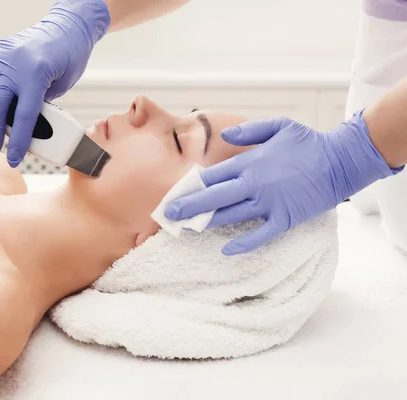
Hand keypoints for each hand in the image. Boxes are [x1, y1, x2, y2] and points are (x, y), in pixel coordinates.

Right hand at [0, 0, 109, 166]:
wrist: (69, 27)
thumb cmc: (70, 58)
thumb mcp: (62, 86)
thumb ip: (40, 103)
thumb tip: (23, 127)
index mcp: (37, 76)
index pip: (24, 116)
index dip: (19, 141)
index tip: (13, 159)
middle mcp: (16, 65)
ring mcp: (3, 55)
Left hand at [165, 111, 400, 254]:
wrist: (342, 160)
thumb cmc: (309, 142)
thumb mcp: (278, 126)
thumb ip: (248, 131)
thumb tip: (224, 137)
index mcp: (250, 163)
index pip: (212, 177)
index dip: (191, 187)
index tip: (174, 194)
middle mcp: (255, 184)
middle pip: (214, 198)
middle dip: (188, 207)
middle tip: (168, 215)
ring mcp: (269, 203)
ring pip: (231, 216)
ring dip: (207, 223)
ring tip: (186, 229)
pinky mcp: (285, 218)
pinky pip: (260, 235)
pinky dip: (244, 243)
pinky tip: (226, 250)